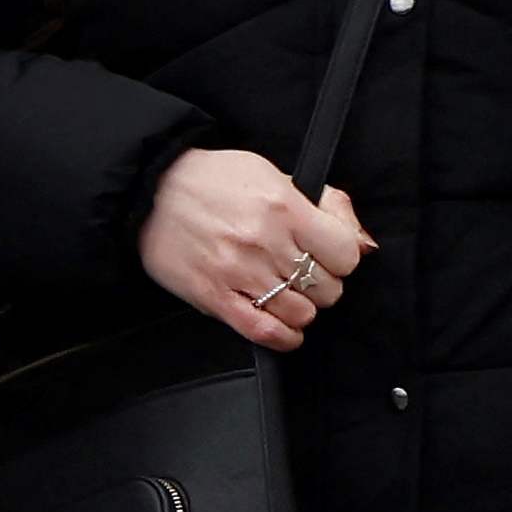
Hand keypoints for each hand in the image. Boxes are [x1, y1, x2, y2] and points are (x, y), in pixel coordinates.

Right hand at [140, 146, 370, 352]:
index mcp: (284, 206)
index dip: (342, 258)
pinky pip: (263, 331)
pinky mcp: (213, 296)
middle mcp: (265, 241)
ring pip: (301, 312)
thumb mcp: (273, 174)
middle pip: (326, 287)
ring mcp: (238, 272)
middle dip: (321, 284)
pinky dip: (283, 337)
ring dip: (300, 308)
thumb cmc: (212, 180)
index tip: (328, 256)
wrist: (148, 190)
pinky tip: (285, 329)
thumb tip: (363, 243)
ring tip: (287, 295)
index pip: (345, 253)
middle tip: (303, 274)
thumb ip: (322, 205)